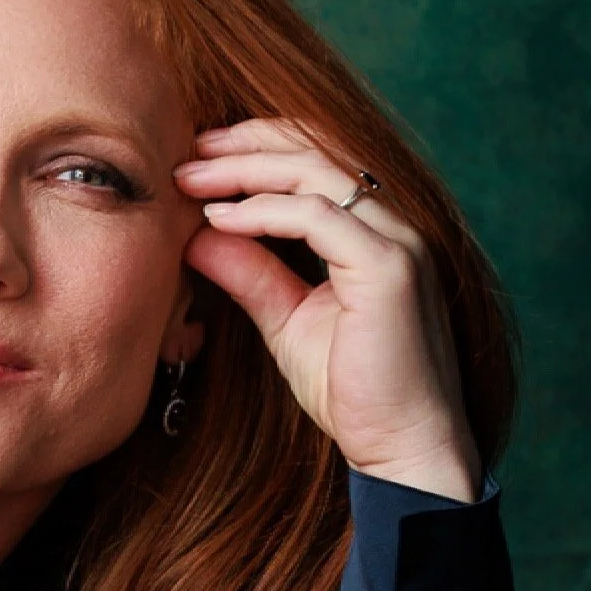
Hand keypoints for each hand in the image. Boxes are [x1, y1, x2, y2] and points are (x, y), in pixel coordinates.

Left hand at [175, 120, 482, 501]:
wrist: (403, 447)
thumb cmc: (354, 393)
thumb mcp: (287, 322)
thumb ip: (251, 273)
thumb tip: (199, 234)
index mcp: (374, 229)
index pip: (317, 157)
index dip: (256, 148)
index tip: (198, 159)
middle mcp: (393, 223)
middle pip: (316, 147)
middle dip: (246, 143)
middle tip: (187, 151)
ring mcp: (398, 240)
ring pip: (316, 170)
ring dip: (246, 169)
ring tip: (191, 178)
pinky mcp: (390, 268)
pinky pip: (319, 217)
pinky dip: (263, 211)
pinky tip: (218, 219)